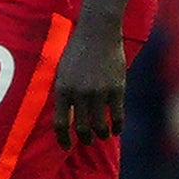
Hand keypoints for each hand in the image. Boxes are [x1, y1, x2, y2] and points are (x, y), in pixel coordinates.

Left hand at [50, 21, 126, 147]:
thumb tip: (65, 116)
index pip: (60, 123)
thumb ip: (63, 92)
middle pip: (81, 128)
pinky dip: (117, 126)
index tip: (66, 146)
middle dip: (85, 138)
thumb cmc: (78, 50)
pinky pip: (117, 115)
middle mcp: (79, 93)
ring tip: (103, 135)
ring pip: (100, 125)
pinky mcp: (116, 88)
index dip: (63, 139)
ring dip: (102, 134)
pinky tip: (117, 129)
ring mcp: (99, 91)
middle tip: (88, 141)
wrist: (98, 31)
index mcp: (62, 88)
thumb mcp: (62, 70)